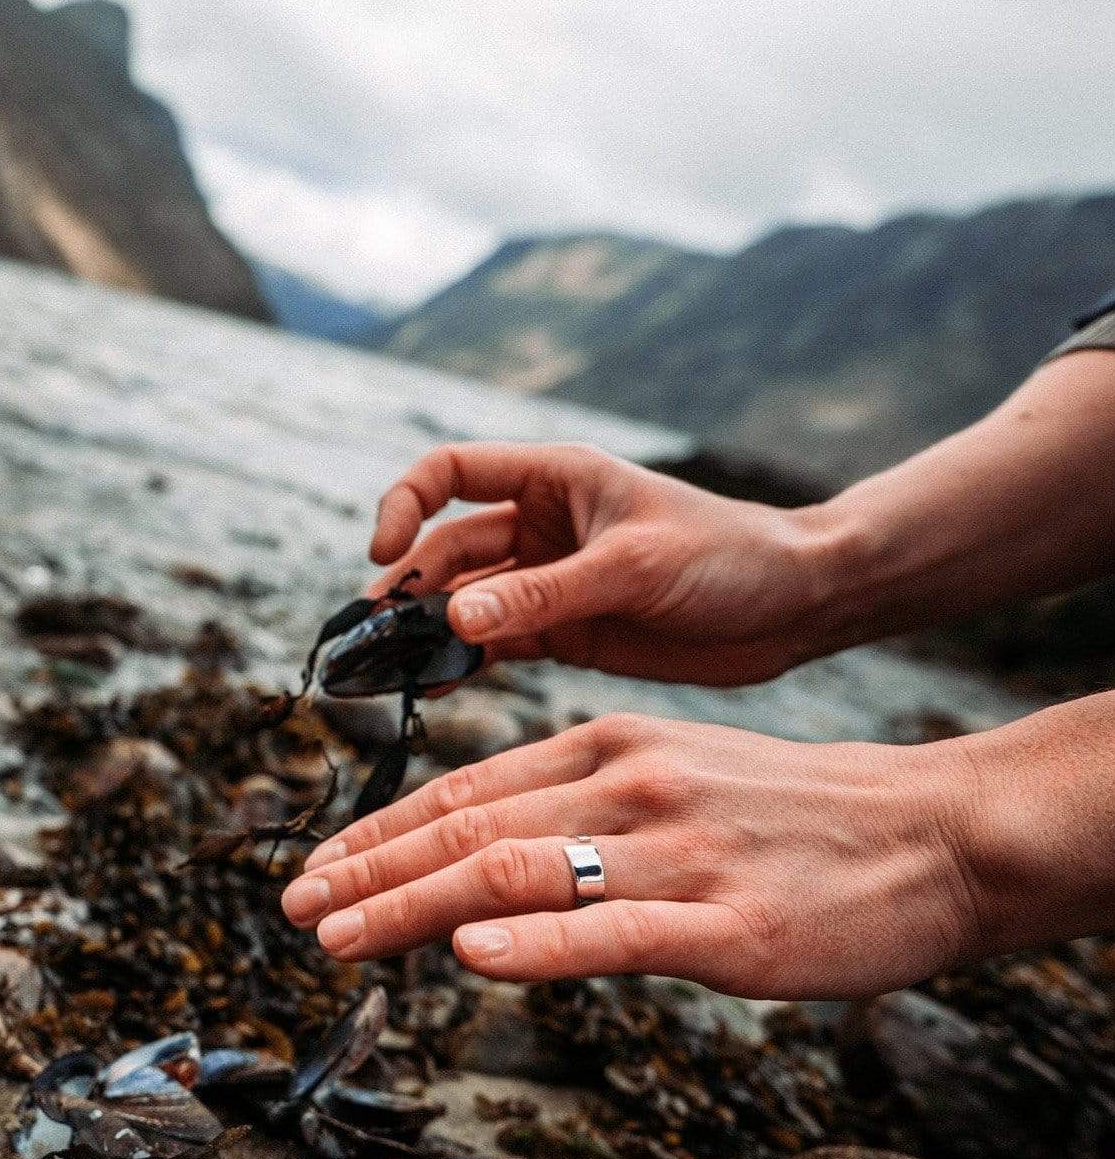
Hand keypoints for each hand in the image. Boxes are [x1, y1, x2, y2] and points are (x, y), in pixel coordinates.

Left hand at [281, 713, 983, 999]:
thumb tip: (487, 870)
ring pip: (518, 873)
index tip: (320, 866)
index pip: (469, 791)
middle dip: (370, 869)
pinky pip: (615, 930)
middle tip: (295, 905)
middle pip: (472, 828)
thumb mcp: (671, 776)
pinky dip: (536, 942)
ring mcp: (677, 852)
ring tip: (339, 934)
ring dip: (413, 903)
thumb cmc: (787, 812)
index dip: (384, 832)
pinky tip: (470, 955)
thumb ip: (581, 809)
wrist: (923, 827)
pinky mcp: (728, 922)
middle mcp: (628, 786)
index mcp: (610, 748)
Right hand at [366, 442, 838, 685]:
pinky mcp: (565, 631)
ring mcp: (549, 582)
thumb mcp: (632, 566)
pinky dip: (463, 661)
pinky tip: (434, 685)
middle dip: (402, 589)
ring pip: (463, 602)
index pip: (450, 473)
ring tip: (382, 672)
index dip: (404, 506)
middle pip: (445, 549)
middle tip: (365, 640)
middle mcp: (540, 526)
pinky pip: (496, 643)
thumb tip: (454, 618)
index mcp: (554, 480)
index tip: (381, 556)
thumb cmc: (726, 556)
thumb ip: (544, 593)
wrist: (793, 606)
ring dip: (423, 630)